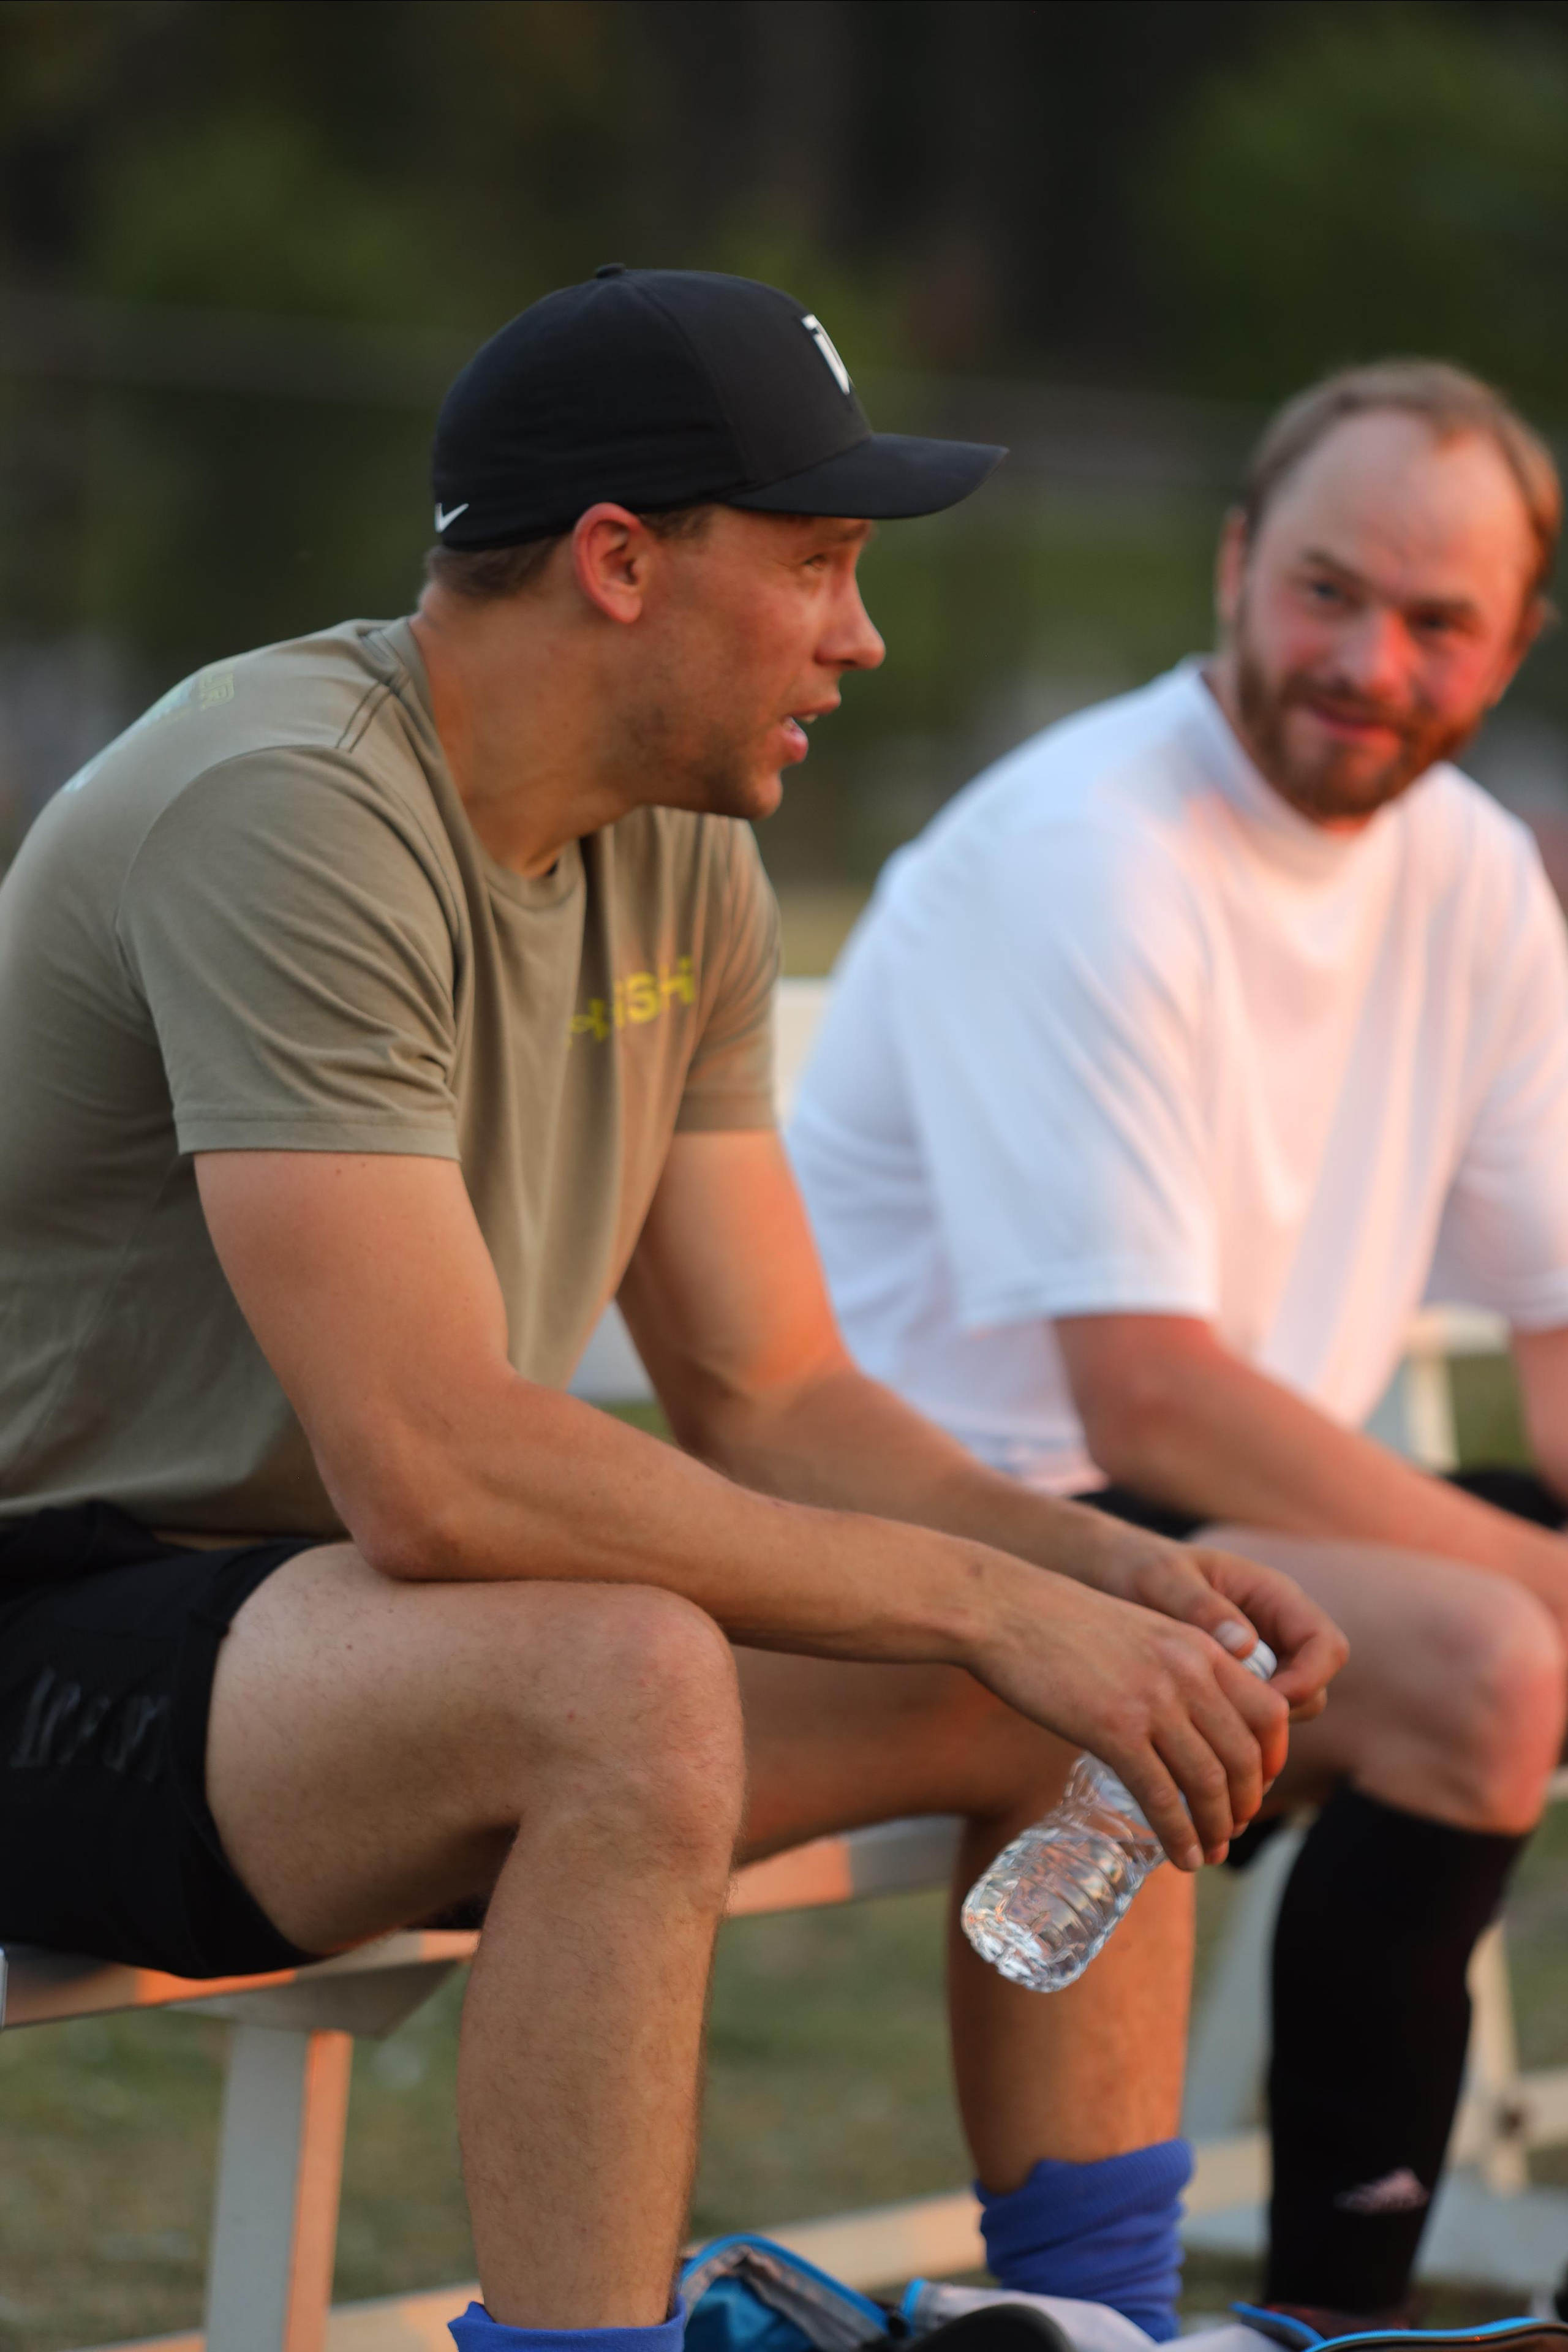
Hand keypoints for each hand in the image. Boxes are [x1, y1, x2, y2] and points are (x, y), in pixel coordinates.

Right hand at [968, 1561, 1293, 1870]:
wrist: (1007, 1610)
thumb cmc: (1064, 1623)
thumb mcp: (1142, 1630)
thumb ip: (1177, 1665)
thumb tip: (1189, 1716)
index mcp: (1201, 1645)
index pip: (1269, 1711)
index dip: (1272, 1759)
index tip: (1257, 1786)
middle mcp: (1189, 1673)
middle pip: (1245, 1756)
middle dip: (1245, 1803)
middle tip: (1231, 1827)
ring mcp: (1153, 1702)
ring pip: (1209, 1782)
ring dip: (1216, 1827)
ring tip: (1211, 1852)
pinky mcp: (1114, 1729)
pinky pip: (1161, 1796)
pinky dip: (1178, 1835)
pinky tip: (1181, 1856)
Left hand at [1053, 1511, 1347, 1725]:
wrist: (1110, 1578)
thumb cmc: (1138, 1568)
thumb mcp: (1163, 1580)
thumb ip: (1200, 1608)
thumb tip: (1246, 1646)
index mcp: (1274, 1597)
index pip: (1326, 1646)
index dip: (1309, 1679)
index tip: (1265, 1703)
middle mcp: (1277, 1631)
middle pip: (1313, 1689)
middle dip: (1280, 1716)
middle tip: (1229, 1735)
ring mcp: (1260, 1660)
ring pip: (1284, 1711)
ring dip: (1256, 1734)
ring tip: (1209, 1747)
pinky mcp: (1234, 1685)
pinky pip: (1251, 1718)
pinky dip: (1234, 1737)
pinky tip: (1197, 1749)